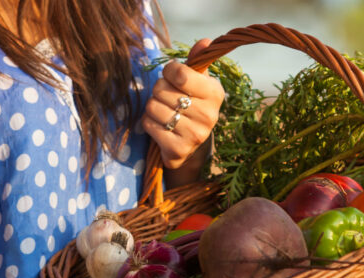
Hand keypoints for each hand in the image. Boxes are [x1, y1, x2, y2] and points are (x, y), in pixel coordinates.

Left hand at [142, 38, 223, 171]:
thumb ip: (196, 62)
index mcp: (215, 93)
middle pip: (162, 90)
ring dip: (152, 107)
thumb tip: (205, 41)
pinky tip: (159, 126)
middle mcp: (208, 115)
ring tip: (163, 111)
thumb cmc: (191, 105)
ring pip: (153, 107)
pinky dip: (148, 123)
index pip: (180, 74)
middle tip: (167, 98)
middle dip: (158, 90)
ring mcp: (194, 135)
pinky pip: (149, 125)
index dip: (168, 71)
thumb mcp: (197, 82)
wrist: (189, 144)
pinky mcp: (178, 150)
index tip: (170, 76)